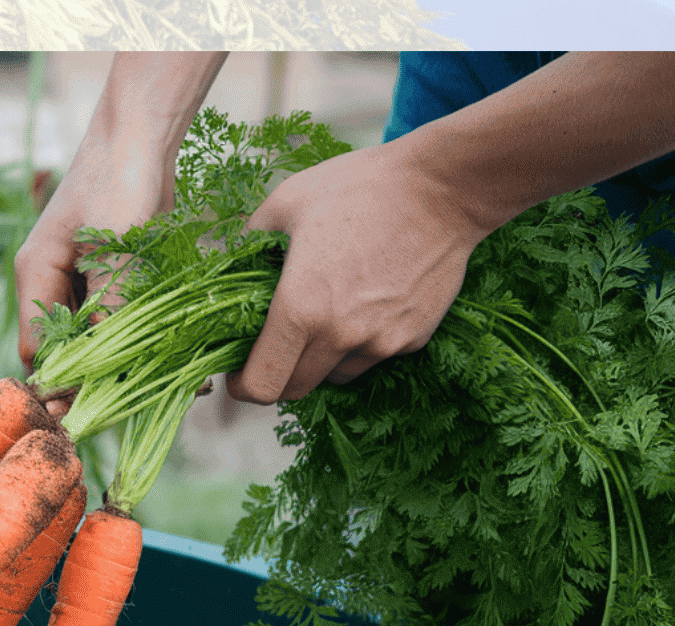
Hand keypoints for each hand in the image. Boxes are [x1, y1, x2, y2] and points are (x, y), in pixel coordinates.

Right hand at [14, 52, 226, 388]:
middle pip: (65, 347)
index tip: (87, 409)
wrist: (143, 134)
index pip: (36, 347)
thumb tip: (105, 361)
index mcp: (36, 273)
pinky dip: (143, 336)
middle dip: (96, 377)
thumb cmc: (120, 180)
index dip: (59, 381)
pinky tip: (177, 354)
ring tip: (168, 383)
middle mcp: (52, 281)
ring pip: (96, 336)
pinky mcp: (111, 274)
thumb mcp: (114, 246)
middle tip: (132, 406)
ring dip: (127, 359)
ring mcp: (81, 278)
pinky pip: (121, 317)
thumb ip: (108, 303)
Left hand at [226, 139, 490, 403]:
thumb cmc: (362, 188)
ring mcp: (380, 342)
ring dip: (319, 360)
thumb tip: (231, 262)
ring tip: (324, 315)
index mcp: (300, 309)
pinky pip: (372, 356)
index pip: (262, 384)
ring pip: (334, 376)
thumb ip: (250, 241)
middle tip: (273, 346)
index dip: (243, 386)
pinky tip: (364, 302)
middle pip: (294, 389)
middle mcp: (340, 336)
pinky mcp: (412, 339)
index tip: (238, 375)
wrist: (443, 188)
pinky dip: (359, 344)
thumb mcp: (287, 201)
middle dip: (276, 374)